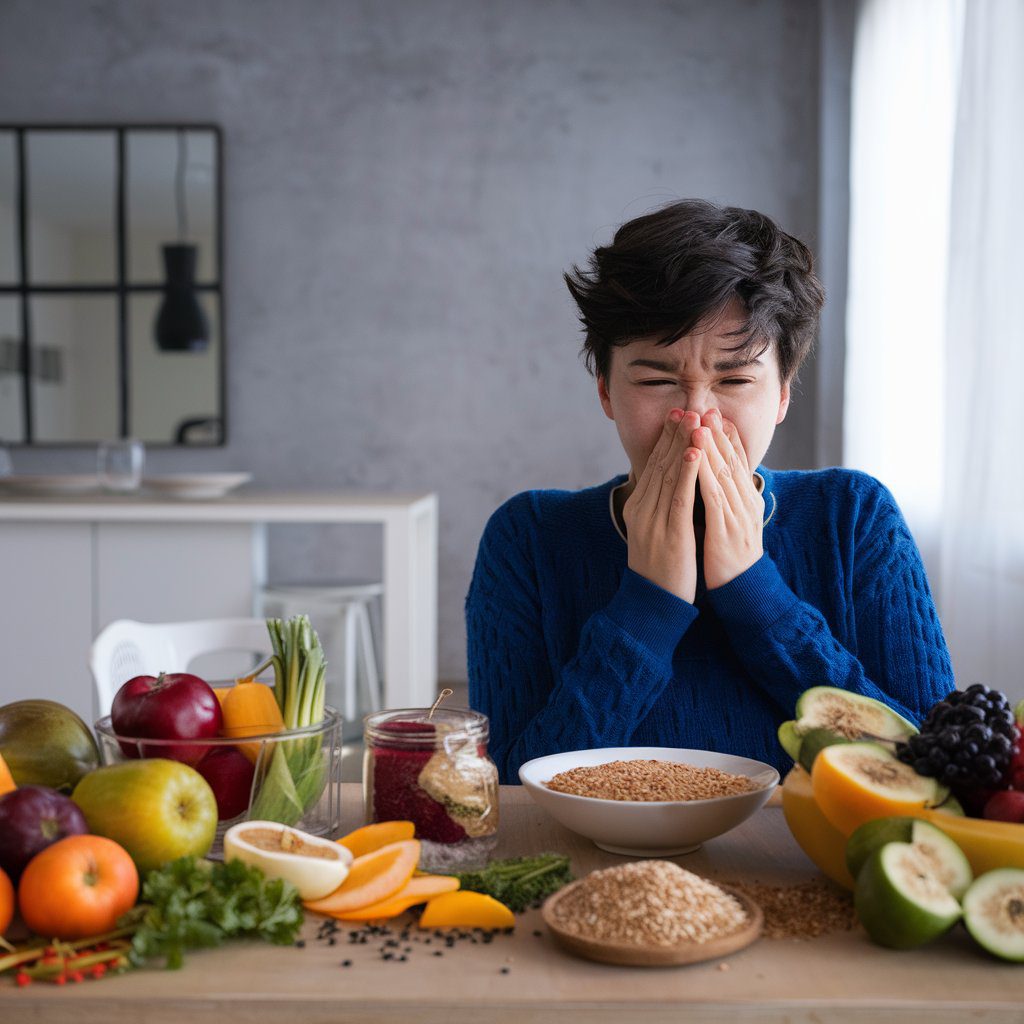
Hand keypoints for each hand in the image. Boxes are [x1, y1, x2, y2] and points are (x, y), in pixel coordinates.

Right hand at [622, 409, 702, 602]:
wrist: (652, 604)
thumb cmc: (660, 571)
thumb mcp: (654, 533)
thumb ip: (660, 509)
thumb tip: (672, 488)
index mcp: (638, 508)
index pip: (652, 467)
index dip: (665, 440)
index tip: (677, 417)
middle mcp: (642, 509)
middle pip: (659, 464)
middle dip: (674, 435)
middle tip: (685, 408)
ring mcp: (653, 521)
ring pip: (668, 475)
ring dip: (682, 444)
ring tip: (693, 420)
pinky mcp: (669, 533)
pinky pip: (679, 496)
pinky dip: (687, 472)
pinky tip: (695, 453)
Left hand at [691, 409, 764, 589]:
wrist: (741, 589)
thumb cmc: (730, 555)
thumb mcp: (731, 521)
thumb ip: (726, 498)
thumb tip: (716, 478)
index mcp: (747, 499)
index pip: (737, 460)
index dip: (727, 436)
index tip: (716, 415)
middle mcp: (746, 502)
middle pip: (732, 460)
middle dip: (719, 433)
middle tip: (708, 408)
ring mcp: (738, 514)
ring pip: (723, 473)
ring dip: (710, 447)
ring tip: (699, 424)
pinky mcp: (725, 528)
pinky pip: (714, 496)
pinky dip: (704, 474)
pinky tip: (695, 459)